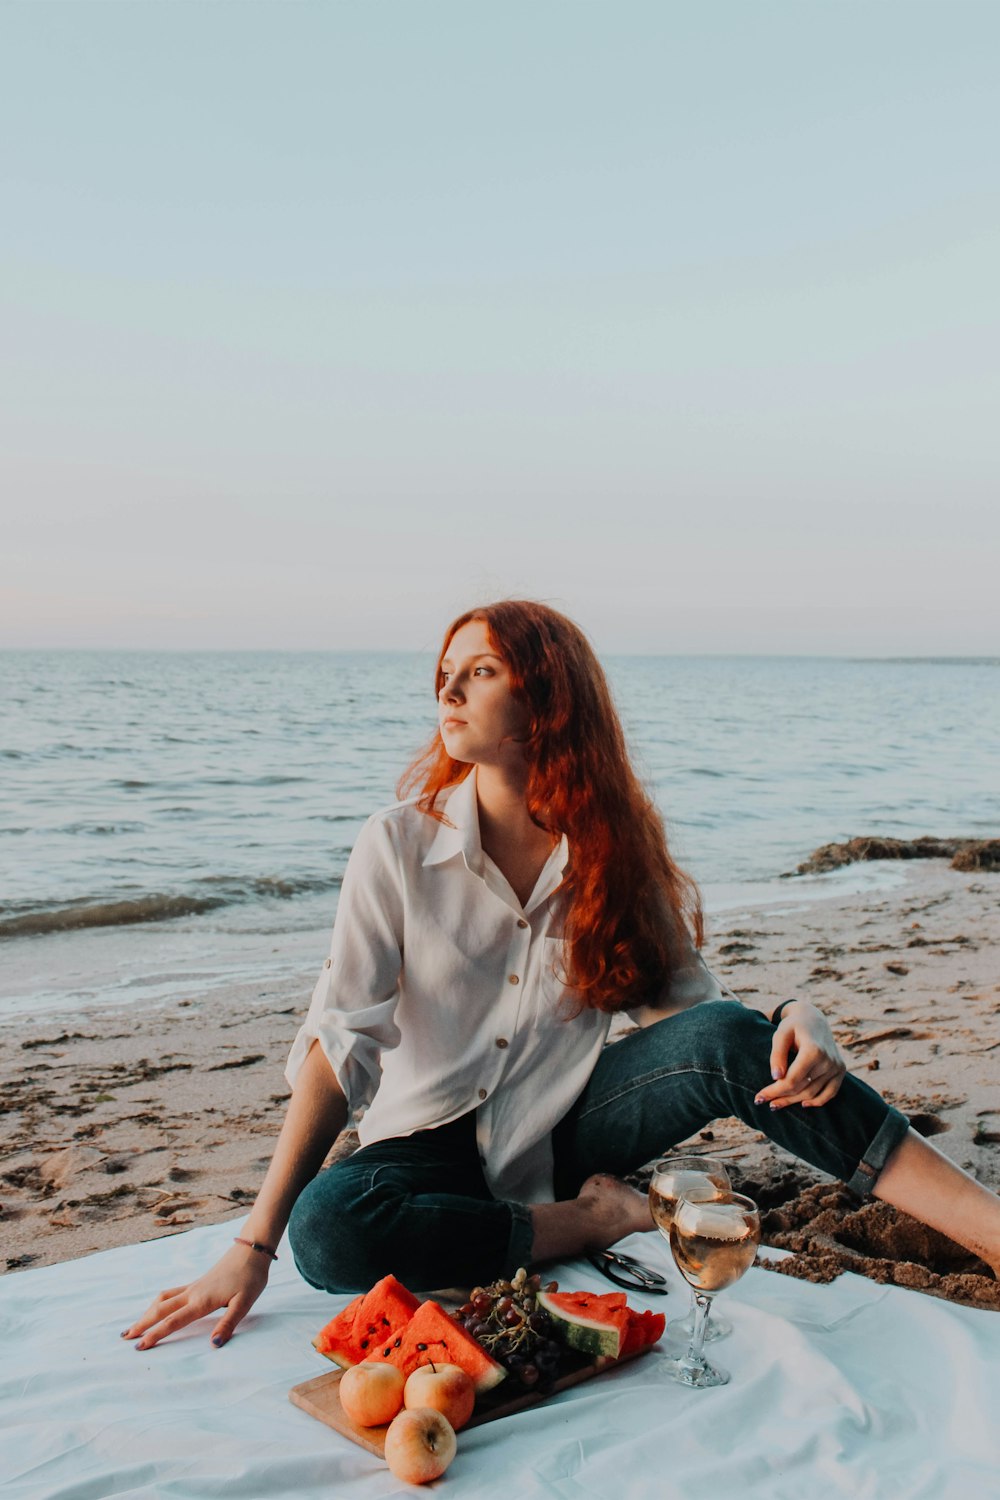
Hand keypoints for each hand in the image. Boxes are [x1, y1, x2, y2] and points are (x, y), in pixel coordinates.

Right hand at [122, 1241, 271, 1349]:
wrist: (251, 1249)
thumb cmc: (250, 1277)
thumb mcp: (244, 1303)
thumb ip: (228, 1323)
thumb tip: (214, 1345)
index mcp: (202, 1301)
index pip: (174, 1321)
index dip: (156, 1334)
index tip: (139, 1346)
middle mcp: (193, 1293)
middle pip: (161, 1309)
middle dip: (142, 1324)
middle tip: (125, 1337)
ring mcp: (194, 1286)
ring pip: (163, 1299)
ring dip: (148, 1312)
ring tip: (135, 1324)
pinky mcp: (197, 1282)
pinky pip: (172, 1293)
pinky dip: (158, 1302)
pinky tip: (157, 1306)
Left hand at [754, 1001, 846, 1110]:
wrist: (813, 1018)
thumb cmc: (793, 1026)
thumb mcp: (780, 1035)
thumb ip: (777, 1055)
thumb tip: (776, 1078)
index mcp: (814, 1050)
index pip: (792, 1080)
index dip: (774, 1091)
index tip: (759, 1097)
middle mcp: (828, 1060)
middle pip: (802, 1088)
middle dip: (781, 1097)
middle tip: (763, 1101)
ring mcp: (836, 1066)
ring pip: (813, 1093)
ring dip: (794, 1101)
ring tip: (776, 1103)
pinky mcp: (840, 1069)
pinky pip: (830, 1092)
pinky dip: (818, 1101)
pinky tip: (802, 1104)